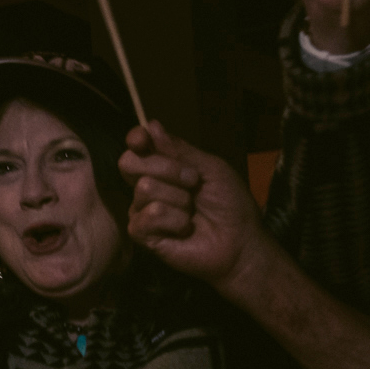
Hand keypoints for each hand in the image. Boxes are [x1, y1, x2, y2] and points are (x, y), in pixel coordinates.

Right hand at [120, 121, 272, 301]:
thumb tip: (151, 125)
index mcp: (163, 166)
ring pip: (144, 188)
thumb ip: (181, 150)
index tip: (143, 140)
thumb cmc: (230, 205)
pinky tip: (184, 229)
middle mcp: (148, 185)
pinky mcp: (143, 234)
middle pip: (129, 162)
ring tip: (193, 212)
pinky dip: (174, 220)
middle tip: (193, 182)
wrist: (240, 243)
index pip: (137, 146)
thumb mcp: (211, 169)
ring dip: (179, 199)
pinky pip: (148, 215)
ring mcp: (142, 210)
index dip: (136, 139)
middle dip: (165, 167)